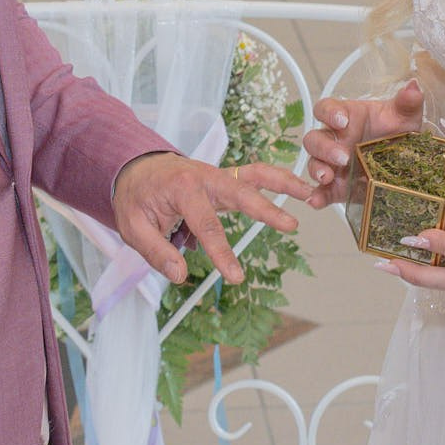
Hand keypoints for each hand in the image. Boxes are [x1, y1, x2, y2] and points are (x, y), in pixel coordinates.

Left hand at [112, 152, 311, 285]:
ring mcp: (217, 175)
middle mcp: (205, 177)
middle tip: (290, 225)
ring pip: (255, 174)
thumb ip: (156, 251)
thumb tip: (180, 275)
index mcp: (182, 188)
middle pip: (240, 192)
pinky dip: (277, 179)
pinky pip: (254, 175)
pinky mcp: (225, 178)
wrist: (134, 167)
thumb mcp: (133, 227)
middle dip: (266, 208)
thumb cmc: (135, 197)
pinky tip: (299, 189)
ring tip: (311, 194)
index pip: (206, 224)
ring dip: (283, 182)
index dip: (221, 252)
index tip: (236, 277)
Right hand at [301, 80, 423, 207]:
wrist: (405, 165)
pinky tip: (316, 201)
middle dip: (325, 147)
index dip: (329, 113)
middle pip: (315, 138)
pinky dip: (316, 196)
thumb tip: (414, 86)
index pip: (326, 109)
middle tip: (343, 156)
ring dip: (317, 169)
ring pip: (313, 163)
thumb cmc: (397, 133)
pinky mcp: (336, 187)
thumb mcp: (405, 118)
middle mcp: (335, 140)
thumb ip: (408, 103)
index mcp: (346, 117)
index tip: (342, 120)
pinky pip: (320, 191)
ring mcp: (332, 164)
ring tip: (327, 177)